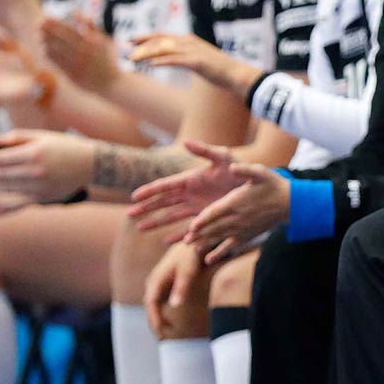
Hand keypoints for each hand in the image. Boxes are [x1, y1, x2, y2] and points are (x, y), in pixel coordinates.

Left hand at [0, 129, 93, 201]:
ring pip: (8, 190)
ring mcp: (40, 186)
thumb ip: (16, 138)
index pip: (3, 159)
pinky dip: (3, 201)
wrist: (91, 164)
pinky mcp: (44, 197)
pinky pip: (18, 200)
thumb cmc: (64, 146)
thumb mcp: (41, 136)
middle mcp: (36, 172)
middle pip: (1, 176)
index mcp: (34, 154)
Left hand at [41, 14, 118, 92]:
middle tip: (38, 25)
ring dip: (46, 42)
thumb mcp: (104, 40)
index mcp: (90, 43)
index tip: (45, 18)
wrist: (111, 83)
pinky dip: (50, 55)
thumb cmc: (108, 59)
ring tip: (40, 36)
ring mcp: (76, 64)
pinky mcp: (72, 75)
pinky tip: (46, 49)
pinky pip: (57, 63)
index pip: (68, 30)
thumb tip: (76, 11)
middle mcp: (82, 53)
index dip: (55, 24)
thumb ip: (91, 26)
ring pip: (56, 51)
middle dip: (47, 31)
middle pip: (59, 39)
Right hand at [126, 140, 243, 233]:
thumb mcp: (223, 157)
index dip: (149, 191)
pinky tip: (166, 242)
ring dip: (156, 222)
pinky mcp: (207, 218)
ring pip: (171, 216)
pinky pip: (189, 229)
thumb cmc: (238, 167)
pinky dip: (178, 235)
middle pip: (163, 202)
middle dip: (146, 208)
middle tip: (130, 215)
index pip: (165, 186)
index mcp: (190, 179)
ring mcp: (197, 208)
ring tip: (140, 228)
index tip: (134, 196)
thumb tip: (186, 142)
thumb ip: (205, 151)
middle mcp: (190, 194)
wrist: (254, 184)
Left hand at [130, 32, 261, 95]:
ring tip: (133, 59)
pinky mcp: (197, 61)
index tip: (130, 40)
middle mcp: (188, 42)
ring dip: (147, 53)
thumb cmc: (218, 70)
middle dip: (142, 45)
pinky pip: (176, 60)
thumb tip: (174, 59)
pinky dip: (163, 61)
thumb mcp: (198, 60)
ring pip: (165, 49)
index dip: (145, 37)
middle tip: (127, 51)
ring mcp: (193, 51)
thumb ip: (185, 57)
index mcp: (188, 40)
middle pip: (160, 40)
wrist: (236, 74)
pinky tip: (151, 65)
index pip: (162, 35)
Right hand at [144, 240, 207, 332]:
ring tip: (164, 334)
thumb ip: (181, 288)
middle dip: (154, 322)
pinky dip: (160, 311)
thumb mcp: (188, 272)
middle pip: (150, 307)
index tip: (161, 333)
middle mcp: (152, 282)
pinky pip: (157, 301)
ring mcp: (156, 282)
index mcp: (155, 281)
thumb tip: (175, 306)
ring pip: (153, 304)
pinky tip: (168, 320)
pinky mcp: (162, 282)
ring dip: (156, 318)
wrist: (190, 241)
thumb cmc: (190, 256)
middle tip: (162, 339)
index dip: (154, 320)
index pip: (151, 305)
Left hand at [185, 165, 290, 263]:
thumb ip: (245, 170)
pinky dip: (219, 253)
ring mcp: (242, 228)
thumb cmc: (273, 185)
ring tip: (191, 246)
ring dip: (204, 242)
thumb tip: (232, 167)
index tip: (192, 226)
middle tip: (186, 239)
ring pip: (219, 237)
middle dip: (199, 234)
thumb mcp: (260, 172)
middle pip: (214, 227)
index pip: (216, 213)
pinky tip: (208, 260)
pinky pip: (230, 246)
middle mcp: (238, 218)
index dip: (203, 220)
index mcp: (237, 202)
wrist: (290, 203)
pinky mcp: (247, 235)